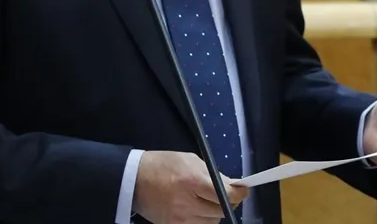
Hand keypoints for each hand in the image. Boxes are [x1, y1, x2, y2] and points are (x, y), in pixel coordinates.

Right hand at [134, 151, 248, 223]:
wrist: (134, 179)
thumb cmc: (163, 165)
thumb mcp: (190, 160)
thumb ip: (213, 174)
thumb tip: (233, 186)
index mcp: (192, 181)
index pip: (227, 195)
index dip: (239, 193)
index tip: (242, 190)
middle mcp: (187, 204)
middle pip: (222, 211)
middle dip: (227, 202)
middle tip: (222, 193)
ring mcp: (179, 219)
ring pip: (212, 222)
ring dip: (214, 212)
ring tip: (204, 201)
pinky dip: (202, 220)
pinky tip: (196, 210)